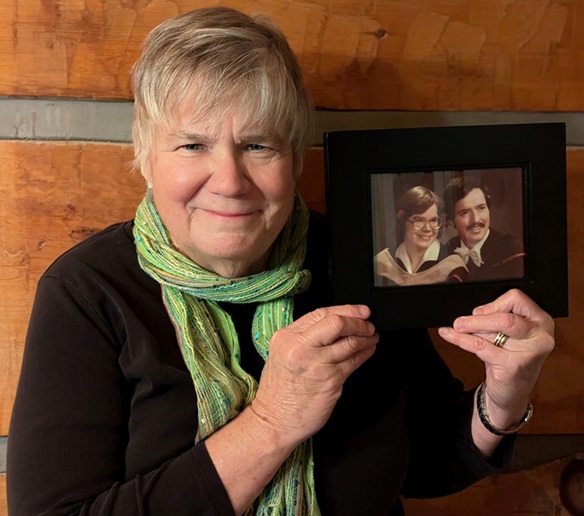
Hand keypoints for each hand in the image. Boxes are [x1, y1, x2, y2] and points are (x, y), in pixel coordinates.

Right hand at [250, 304, 378, 446]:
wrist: (275, 421)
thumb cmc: (279, 391)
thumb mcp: (283, 354)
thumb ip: (305, 338)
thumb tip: (336, 324)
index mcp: (287, 337)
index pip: (321, 313)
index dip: (346, 310)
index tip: (359, 311)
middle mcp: (301, 347)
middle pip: (337, 323)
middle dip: (358, 321)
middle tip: (368, 323)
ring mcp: (317, 364)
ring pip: (350, 342)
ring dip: (366, 337)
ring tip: (372, 337)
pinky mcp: (331, 380)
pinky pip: (354, 361)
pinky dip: (365, 353)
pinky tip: (368, 350)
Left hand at [437, 289, 553, 425]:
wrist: (512, 393)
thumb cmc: (510, 359)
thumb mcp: (507, 335)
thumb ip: (495, 320)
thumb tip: (476, 311)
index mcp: (541, 321)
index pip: (517, 299)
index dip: (495, 303)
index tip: (480, 311)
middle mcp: (540, 336)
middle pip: (506, 316)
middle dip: (479, 318)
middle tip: (461, 321)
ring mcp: (529, 352)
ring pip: (495, 329)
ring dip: (470, 326)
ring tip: (456, 326)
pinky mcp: (513, 366)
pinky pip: (481, 346)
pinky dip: (461, 339)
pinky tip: (449, 334)